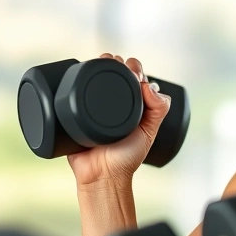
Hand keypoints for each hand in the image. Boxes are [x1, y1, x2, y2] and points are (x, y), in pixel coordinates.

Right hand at [66, 54, 171, 186]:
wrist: (100, 175)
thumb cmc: (126, 158)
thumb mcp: (149, 132)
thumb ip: (158, 110)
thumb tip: (150, 86)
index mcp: (134, 105)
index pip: (135, 79)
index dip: (135, 68)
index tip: (133, 68)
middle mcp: (115, 103)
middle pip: (116, 74)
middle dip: (117, 62)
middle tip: (117, 63)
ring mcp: (95, 106)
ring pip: (97, 78)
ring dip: (100, 64)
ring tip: (104, 59)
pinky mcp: (77, 111)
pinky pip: (77, 91)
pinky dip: (80, 77)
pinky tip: (84, 70)